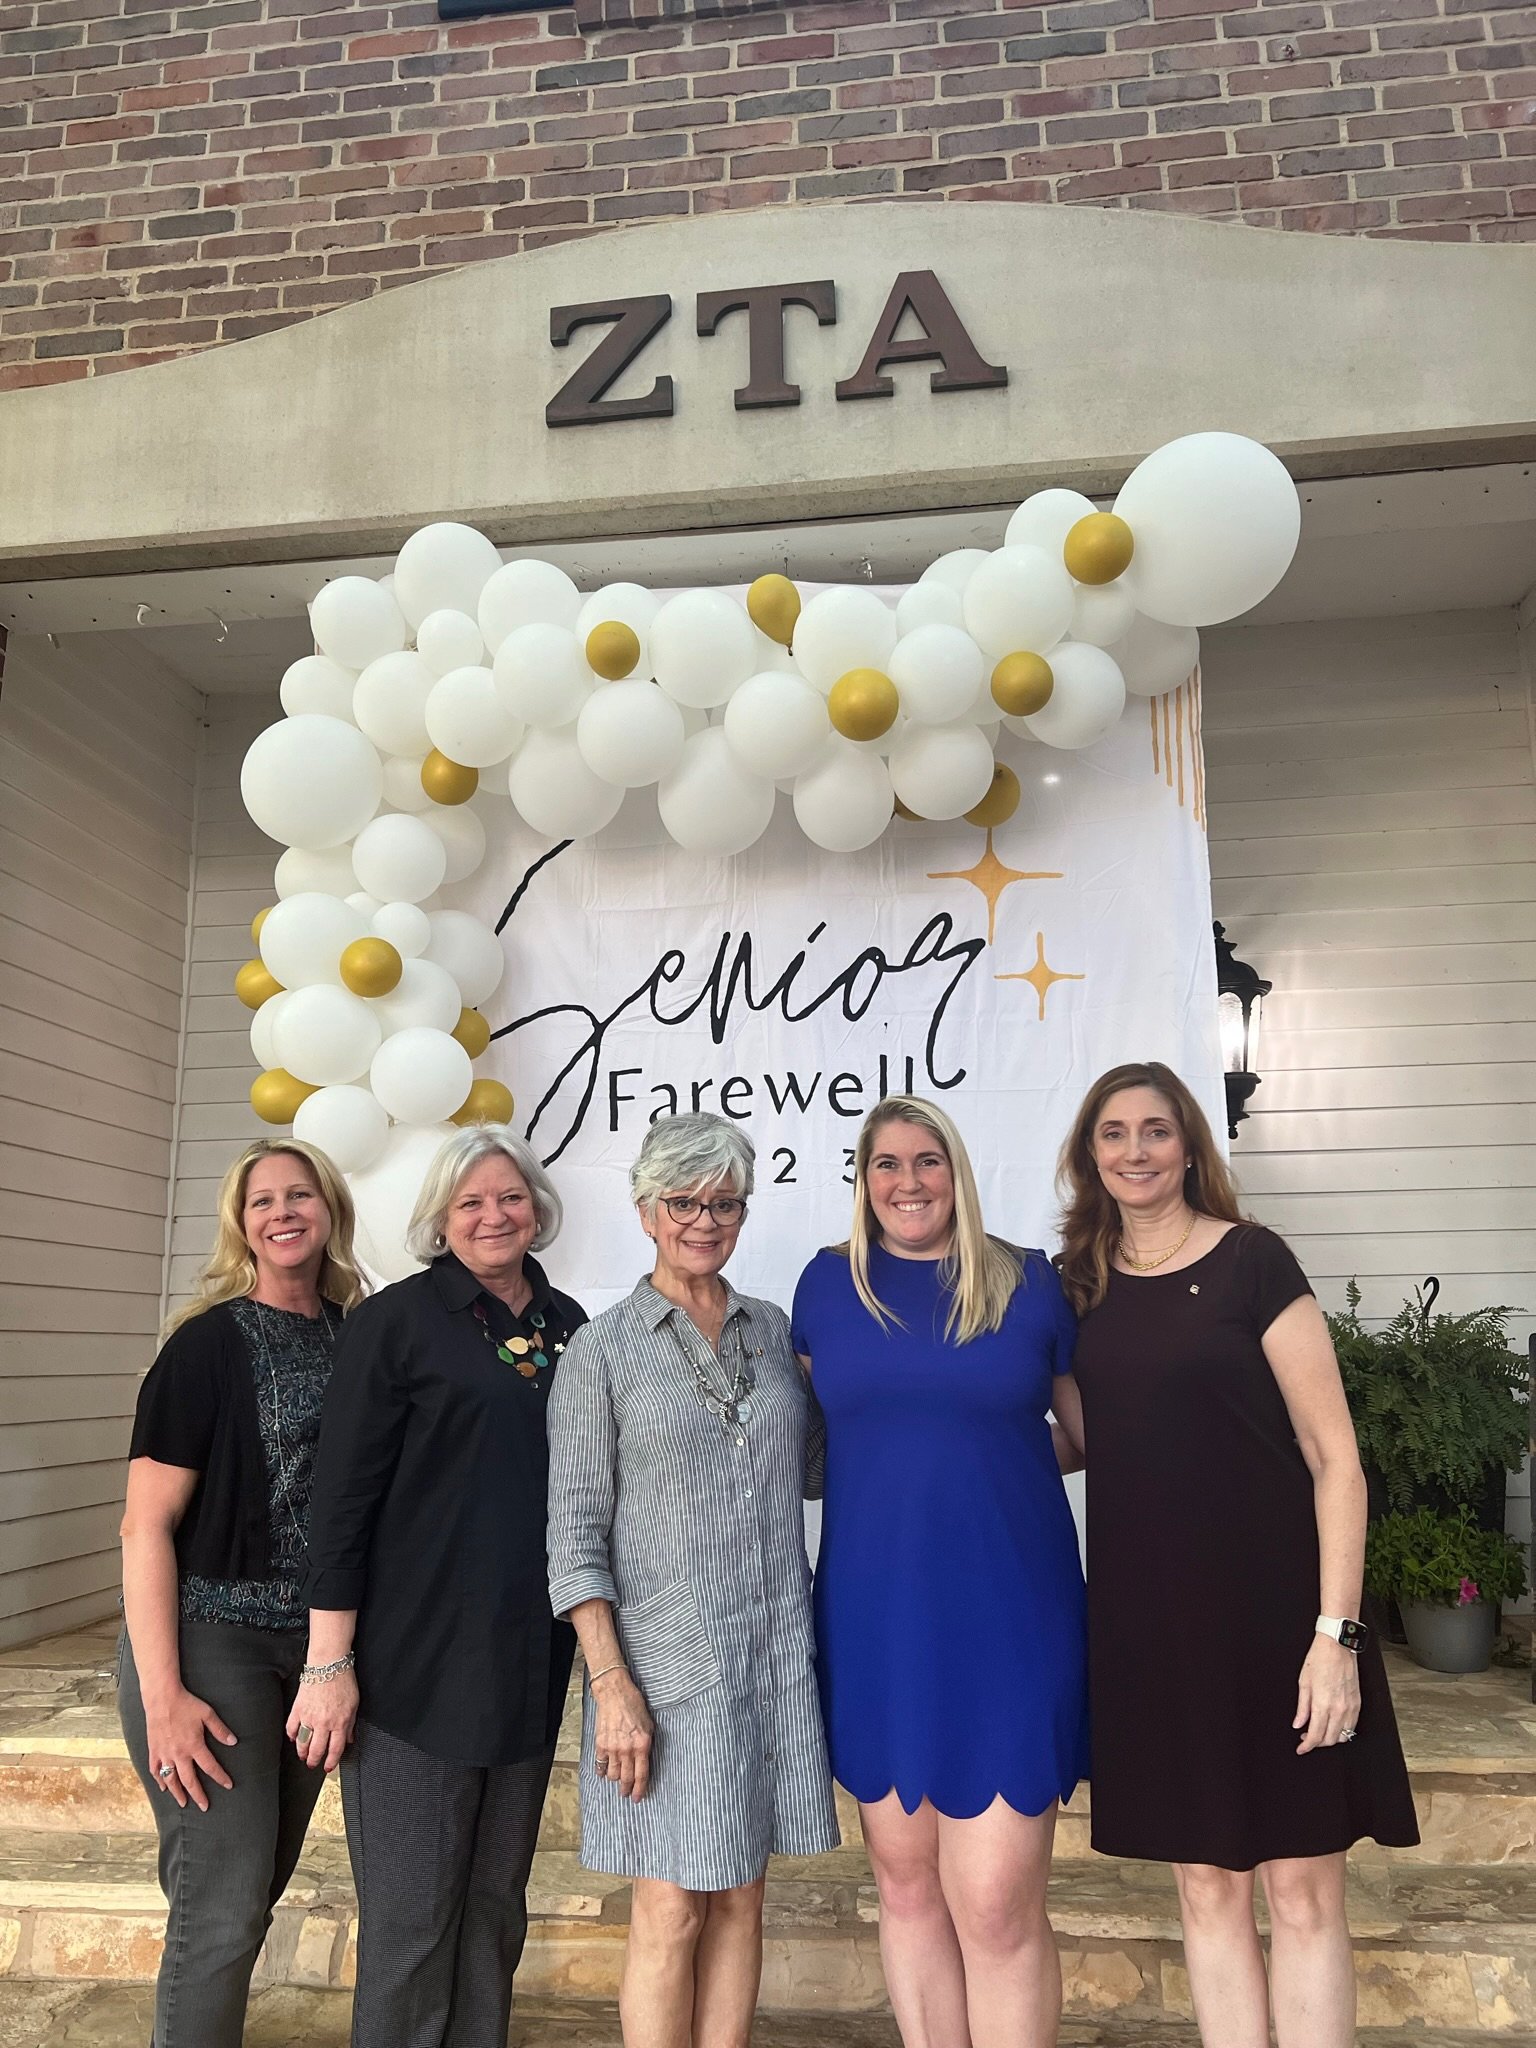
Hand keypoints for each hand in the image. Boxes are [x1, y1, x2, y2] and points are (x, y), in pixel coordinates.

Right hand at [144, 1686, 236, 1811]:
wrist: (162, 1699)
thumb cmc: (186, 1704)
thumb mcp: (207, 1714)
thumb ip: (220, 1730)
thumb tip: (233, 1742)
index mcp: (194, 1745)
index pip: (210, 1766)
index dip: (220, 1777)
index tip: (228, 1785)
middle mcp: (179, 1754)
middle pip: (189, 1780)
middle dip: (198, 1795)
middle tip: (204, 1806)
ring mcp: (164, 1754)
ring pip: (171, 1780)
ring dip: (178, 1793)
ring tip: (184, 1803)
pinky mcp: (153, 1751)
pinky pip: (155, 1771)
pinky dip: (160, 1781)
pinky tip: (164, 1787)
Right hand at [286, 1666, 358, 1772]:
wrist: (329, 1664)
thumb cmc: (343, 1681)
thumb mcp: (354, 1704)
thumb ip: (351, 1725)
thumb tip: (349, 1739)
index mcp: (340, 1722)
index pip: (335, 1749)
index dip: (331, 1761)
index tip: (328, 1767)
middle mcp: (324, 1722)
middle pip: (316, 1750)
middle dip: (314, 1761)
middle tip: (312, 1764)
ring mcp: (309, 1717)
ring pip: (302, 1742)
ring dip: (302, 1752)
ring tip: (303, 1755)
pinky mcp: (298, 1709)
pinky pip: (291, 1728)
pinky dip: (291, 1736)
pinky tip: (294, 1738)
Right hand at [592, 1670, 653, 1801]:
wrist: (615, 1693)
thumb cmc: (634, 1705)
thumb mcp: (649, 1725)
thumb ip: (647, 1744)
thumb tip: (645, 1760)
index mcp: (642, 1745)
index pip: (642, 1775)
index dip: (640, 1789)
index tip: (639, 1797)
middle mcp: (627, 1749)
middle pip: (626, 1778)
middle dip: (627, 1789)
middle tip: (626, 1794)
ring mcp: (612, 1748)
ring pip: (612, 1775)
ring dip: (615, 1779)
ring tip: (617, 1779)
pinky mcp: (600, 1744)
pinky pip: (600, 1765)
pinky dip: (602, 1771)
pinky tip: (604, 1772)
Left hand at [1294, 1634, 1361, 1753]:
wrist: (1337, 1645)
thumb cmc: (1319, 1659)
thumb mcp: (1303, 1682)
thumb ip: (1302, 1707)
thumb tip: (1298, 1724)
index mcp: (1323, 1704)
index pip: (1316, 1736)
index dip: (1307, 1746)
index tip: (1301, 1748)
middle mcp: (1339, 1708)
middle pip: (1330, 1740)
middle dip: (1317, 1743)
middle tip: (1306, 1738)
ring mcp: (1350, 1707)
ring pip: (1343, 1736)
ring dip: (1331, 1739)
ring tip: (1319, 1732)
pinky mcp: (1358, 1703)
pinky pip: (1352, 1726)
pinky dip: (1342, 1730)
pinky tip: (1333, 1725)